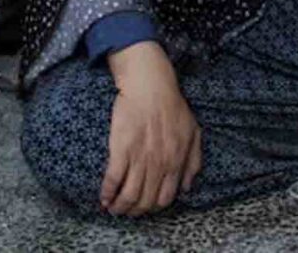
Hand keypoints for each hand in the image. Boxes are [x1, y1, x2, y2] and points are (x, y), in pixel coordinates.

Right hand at [101, 42, 201, 216]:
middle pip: (145, 201)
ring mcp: (140, 157)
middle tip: (126, 210)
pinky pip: (113, 180)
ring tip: (113, 208)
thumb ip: (193, 160)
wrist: (151, 86)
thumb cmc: (173, 107)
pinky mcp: (121, 149)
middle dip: (135, 211)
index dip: (153, 208)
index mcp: (177, 160)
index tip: (145, 207)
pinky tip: (103, 198)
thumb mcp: (193, 132)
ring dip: (119, 207)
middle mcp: (160, 163)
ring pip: (129, 196)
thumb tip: (186, 187)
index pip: (165, 198)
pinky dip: (107, 193)